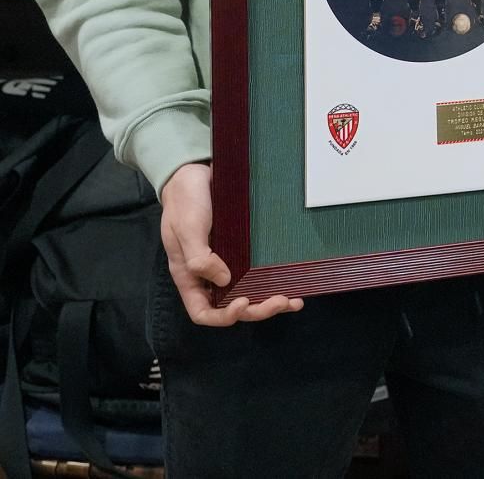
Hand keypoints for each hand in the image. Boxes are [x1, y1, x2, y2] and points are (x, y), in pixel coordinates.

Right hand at [159, 163, 303, 325]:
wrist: (194, 173)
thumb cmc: (185, 202)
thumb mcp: (186, 229)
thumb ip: (199, 258)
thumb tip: (225, 280)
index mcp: (190, 276)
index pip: (203, 312)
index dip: (223, 316)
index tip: (243, 302)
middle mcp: (210, 275)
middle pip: (233, 305)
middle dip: (257, 309)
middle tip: (281, 301)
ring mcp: (228, 262)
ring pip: (249, 292)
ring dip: (270, 300)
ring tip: (294, 301)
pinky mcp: (243, 249)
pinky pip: (258, 271)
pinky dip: (274, 279)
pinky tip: (292, 279)